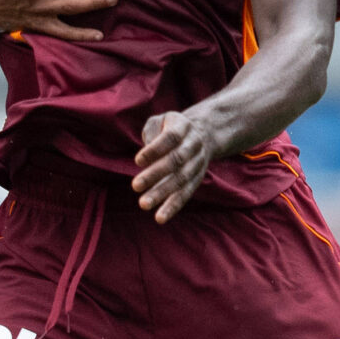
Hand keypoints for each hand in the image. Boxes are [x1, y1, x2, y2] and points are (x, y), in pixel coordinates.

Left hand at [133, 109, 220, 224]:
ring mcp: (198, 163)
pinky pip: (186, 194)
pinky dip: (173, 206)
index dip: (155, 149)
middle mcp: (194, 145)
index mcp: (184, 127)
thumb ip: (151, 131)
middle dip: (155, 174)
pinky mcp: (197, 179)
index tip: (137, 161)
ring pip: (182, 180)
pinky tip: (160, 217)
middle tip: (135, 185)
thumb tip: (147, 156)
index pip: (170, 138)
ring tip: (143, 204)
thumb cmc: (170, 128)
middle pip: (176, 160)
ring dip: (162, 193)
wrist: (204, 134)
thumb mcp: (161, 121)